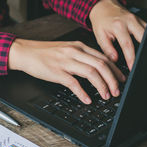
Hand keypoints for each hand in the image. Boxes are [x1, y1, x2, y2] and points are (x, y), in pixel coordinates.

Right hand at [8, 39, 125, 103]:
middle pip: (101, 65)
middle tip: (116, 91)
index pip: (103, 57)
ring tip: (106, 96)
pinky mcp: (57, 72)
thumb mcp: (66, 50)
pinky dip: (83, 93)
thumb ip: (80, 56)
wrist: (25, 52)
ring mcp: (66, 62)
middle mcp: (75, 52)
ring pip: (91, 73)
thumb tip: (95, 68)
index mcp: (79, 47)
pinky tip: (87, 100)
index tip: (121, 79)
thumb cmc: (44, 53)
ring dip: (102, 86)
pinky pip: (74, 83)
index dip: (115, 70)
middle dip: (112, 79)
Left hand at [89, 0, 146, 69]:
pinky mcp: (140, 20)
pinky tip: (145, 47)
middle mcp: (130, 21)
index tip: (132, 67)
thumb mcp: (100, 36)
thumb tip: (114, 59)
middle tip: (141, 64)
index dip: (131, 58)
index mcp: (118, 26)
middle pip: (142, 38)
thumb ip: (107, 48)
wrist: (103, 8)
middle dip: (143, 52)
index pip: (127, 45)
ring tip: (143, 57)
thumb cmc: (101, 22)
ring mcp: (137, 19)